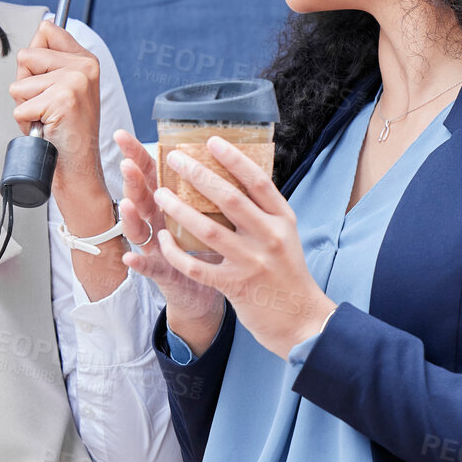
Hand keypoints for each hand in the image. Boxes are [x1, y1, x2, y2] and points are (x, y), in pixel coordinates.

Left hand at [9, 17, 108, 225]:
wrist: (78, 168)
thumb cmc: (65, 131)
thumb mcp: (63, 88)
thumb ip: (50, 59)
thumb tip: (41, 26)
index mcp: (86, 59)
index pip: (46, 30)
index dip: (34, 57)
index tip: (45, 79)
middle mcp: (84, 67)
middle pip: (25, 56)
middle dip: (26, 85)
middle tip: (46, 106)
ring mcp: (74, 82)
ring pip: (19, 85)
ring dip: (26, 106)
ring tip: (47, 119)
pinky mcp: (61, 101)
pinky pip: (19, 107)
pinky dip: (26, 123)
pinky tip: (46, 129)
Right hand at [114, 129, 225, 351]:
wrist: (203, 290)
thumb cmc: (206, 247)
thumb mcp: (206, 213)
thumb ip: (205, 186)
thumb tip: (215, 147)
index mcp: (169, 202)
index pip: (150, 173)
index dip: (137, 154)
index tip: (122, 136)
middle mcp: (157, 222)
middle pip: (141, 197)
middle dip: (132, 180)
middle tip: (127, 164)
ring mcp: (157, 247)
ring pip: (139, 229)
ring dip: (131, 217)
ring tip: (127, 204)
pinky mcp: (163, 272)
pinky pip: (149, 267)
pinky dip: (139, 263)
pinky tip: (131, 257)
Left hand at [152, 136, 336, 359]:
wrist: (301, 320)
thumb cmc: (287, 273)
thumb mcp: (285, 236)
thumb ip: (263, 212)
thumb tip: (235, 180)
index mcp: (282, 220)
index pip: (257, 181)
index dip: (233, 159)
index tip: (211, 141)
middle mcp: (269, 237)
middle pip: (228, 198)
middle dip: (197, 174)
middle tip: (174, 158)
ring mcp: (251, 262)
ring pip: (208, 229)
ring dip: (179, 210)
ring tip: (160, 194)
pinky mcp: (235, 286)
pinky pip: (197, 266)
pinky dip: (176, 252)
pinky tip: (162, 240)